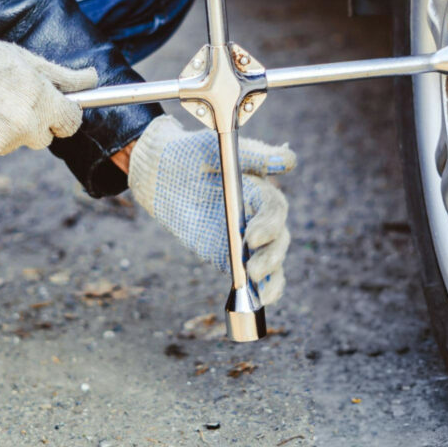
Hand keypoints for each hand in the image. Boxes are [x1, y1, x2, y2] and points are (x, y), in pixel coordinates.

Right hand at [0, 26, 97, 168]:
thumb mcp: (21, 57)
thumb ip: (60, 75)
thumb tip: (92, 79)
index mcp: (38, 99)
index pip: (71, 122)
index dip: (63, 114)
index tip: (55, 109)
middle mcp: (22, 126)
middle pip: (42, 138)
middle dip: (31, 122)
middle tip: (5, 99)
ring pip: (12, 145)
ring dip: (2, 131)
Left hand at [128, 115, 296, 304]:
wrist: (158, 173)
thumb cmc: (189, 154)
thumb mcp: (215, 149)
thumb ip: (253, 156)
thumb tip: (289, 161)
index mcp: (258, 189)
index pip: (274, 208)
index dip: (269, 223)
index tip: (253, 235)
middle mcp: (256, 215)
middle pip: (278, 238)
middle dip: (271, 254)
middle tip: (254, 266)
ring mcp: (244, 238)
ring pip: (271, 259)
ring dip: (271, 274)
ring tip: (257, 282)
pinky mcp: (228, 256)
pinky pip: (250, 276)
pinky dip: (261, 289)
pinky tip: (261, 297)